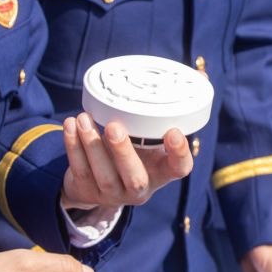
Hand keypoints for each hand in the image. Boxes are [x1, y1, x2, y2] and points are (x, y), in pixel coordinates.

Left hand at [59, 113, 193, 222]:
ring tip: (83, 118)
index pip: (179, 168)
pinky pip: (80, 171)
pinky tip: (70, 125)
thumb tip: (201, 77)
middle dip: (123, 152)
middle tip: (114, 125)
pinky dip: (73, 147)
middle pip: (135, 178)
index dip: (179, 154)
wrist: (96, 182)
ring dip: (91, 146)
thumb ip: (172, 109)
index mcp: (161, 172)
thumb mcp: (152, 136)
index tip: (174, 132)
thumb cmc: (134, 149)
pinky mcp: (88, 191)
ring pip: (104, 175)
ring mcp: (113, 193)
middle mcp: (140, 187)